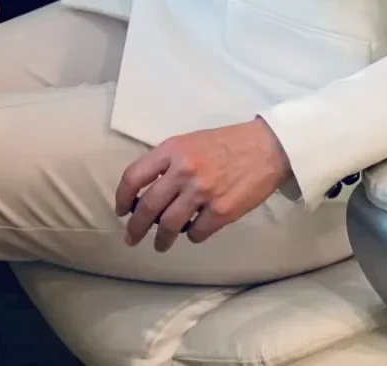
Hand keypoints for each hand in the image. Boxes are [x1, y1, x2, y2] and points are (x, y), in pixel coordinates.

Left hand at [115, 120, 291, 252]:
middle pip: (147, 207)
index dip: (121, 197)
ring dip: (161, 240)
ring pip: (169, 226)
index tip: (120, 210)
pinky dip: (192, 236)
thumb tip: (148, 192)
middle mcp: (183, 171)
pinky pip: (197, 234)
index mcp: (172, 149)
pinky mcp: (222, 212)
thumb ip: (168, 162)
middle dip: (135, 227)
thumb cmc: (225, 143)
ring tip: (160, 245)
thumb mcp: (189, 141)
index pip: (134, 176)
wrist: (265, 148)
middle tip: (131, 238)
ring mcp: (202, 193)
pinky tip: (194, 232)